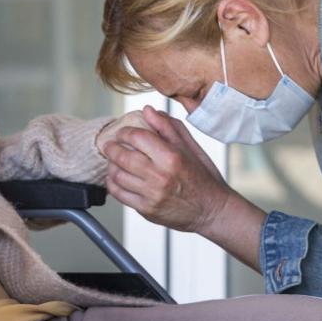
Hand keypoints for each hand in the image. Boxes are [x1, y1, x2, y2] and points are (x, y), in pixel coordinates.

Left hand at [102, 106, 231, 232]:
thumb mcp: (191, 147)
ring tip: (114, 161)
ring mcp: (152, 195)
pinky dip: (113, 184)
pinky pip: (120, 195)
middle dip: (111, 148)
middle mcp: (160, 176)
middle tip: (110, 145)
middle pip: (122, 156)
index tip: (122, 132)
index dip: (125, 132)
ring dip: (111, 165)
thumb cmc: (203, 177)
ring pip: (117, 176)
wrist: (212, 210)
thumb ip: (168, 127)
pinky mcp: (147, 210)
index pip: (137, 137)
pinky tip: (117, 178)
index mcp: (171, 157)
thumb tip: (147, 110)